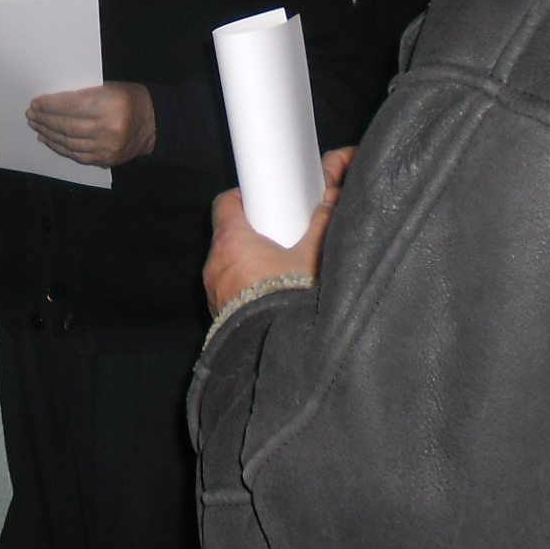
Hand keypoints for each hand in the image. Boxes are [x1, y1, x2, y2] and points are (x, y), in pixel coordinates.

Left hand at [26, 82, 155, 166]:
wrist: (153, 123)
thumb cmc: (129, 98)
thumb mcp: (109, 87)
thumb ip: (84, 94)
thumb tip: (51, 101)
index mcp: (110, 104)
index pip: (71, 106)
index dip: (50, 105)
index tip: (36, 103)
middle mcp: (109, 127)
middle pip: (67, 125)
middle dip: (45, 119)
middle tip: (31, 114)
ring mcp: (107, 147)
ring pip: (69, 141)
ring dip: (48, 133)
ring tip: (36, 125)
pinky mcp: (105, 159)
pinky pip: (76, 154)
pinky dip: (60, 146)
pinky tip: (49, 139)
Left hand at [203, 147, 354, 315]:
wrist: (281, 353)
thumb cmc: (290, 304)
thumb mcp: (316, 253)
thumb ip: (324, 219)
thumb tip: (333, 195)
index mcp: (232, 244)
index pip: (228, 204)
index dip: (248, 198)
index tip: (267, 199)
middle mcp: (216, 268)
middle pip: (232, 236)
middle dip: (257, 233)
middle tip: (285, 236)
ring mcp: (216, 295)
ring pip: (233, 267)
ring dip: (254, 265)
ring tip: (285, 270)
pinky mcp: (222, 319)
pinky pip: (233, 294)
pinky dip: (250, 290)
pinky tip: (276, 297)